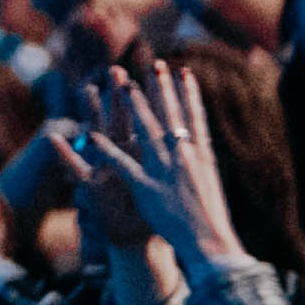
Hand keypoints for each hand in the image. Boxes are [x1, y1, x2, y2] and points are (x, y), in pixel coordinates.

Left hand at [81, 53, 246, 267]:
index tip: (183, 72)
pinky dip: (107, 151)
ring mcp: (164, 171)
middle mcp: (184, 157)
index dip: (187, 93)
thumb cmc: (211, 215)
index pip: (193, 117)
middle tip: (154, 64)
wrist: (210, 239)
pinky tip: (93, 137)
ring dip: (136, 108)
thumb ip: (201, 160)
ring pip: (147, 132)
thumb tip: (199, 143)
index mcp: (201, 155)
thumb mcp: (210, 180)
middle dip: (161, 89)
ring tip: (126, 86)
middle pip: (170, 116)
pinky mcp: (146, 188)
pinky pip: (123, 166)